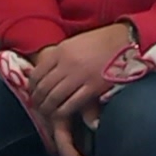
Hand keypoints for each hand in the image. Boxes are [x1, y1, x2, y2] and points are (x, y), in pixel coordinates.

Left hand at [19, 23, 137, 128]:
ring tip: (46, 112)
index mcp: (60, 51)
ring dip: (47, 108)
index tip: (31, 93)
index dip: (32, 87)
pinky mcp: (93, 88)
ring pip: (55, 98)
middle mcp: (67, 64)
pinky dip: (63, 111)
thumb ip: (59, 56)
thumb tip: (43, 70)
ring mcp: (80, 76)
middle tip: (37, 106)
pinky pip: (72, 104)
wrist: (124, 40)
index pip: (37, 73)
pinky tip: (60, 114)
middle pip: (44, 88)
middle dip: (38, 100)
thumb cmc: (99, 41)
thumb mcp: (74, 43)